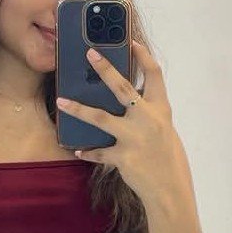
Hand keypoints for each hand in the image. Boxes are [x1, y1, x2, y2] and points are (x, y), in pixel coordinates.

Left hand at [56, 40, 181, 199]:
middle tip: (90, 53)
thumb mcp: (163, 131)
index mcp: (161, 110)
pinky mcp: (122, 157)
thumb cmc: (169, 159)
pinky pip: (99, 152)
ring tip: (61, 102)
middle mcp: (148, 119)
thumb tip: (125, 105)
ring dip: (78, 109)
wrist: (170, 190)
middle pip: (123, 88)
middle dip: (105, 69)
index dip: (143, 56)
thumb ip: (147, 116)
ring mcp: (134, 138)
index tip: (132, 42)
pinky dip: (89, 152)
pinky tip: (79, 151)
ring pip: (100, 118)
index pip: (155, 75)